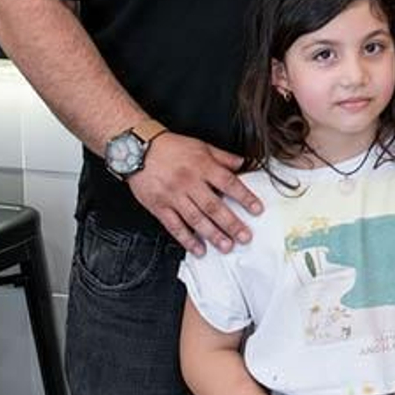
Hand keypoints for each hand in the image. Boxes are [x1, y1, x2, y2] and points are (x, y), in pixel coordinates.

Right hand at [126, 133, 262, 255]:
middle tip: (244, 236)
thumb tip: (242, 163)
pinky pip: (175, 226)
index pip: (229, 183)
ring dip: (213, 235)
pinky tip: (198, 249)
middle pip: (214, 206)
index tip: (257, 209)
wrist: (137, 149)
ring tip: (226, 246)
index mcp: (203, 167)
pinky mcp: (159, 207)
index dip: (244, 197)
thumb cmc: (171, 147)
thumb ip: (223, 157)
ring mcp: (174, 196)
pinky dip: (187, 240)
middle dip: (231, 223)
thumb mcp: (201, 146)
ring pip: (196, 219)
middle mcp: (189, 182)